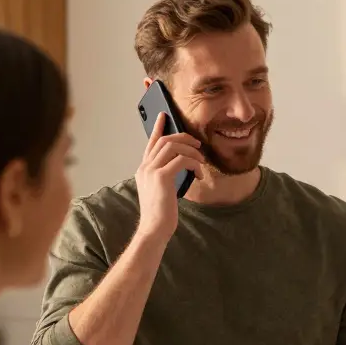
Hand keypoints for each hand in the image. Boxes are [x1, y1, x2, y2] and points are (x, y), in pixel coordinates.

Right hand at [135, 111, 205, 243]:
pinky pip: (182, 160)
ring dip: (191, 151)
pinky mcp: (161, 177)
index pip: (151, 143)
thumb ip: (166, 176)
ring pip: (173, 146)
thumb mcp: (162, 191)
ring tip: (201, 161)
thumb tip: (182, 165)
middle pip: (165, 140)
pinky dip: (194, 163)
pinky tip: (199, 174)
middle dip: (184, 138)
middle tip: (198, 144)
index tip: (165, 115)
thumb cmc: (161, 214)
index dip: (158, 128)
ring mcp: (151, 171)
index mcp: (143, 170)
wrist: (154, 229)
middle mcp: (145, 167)